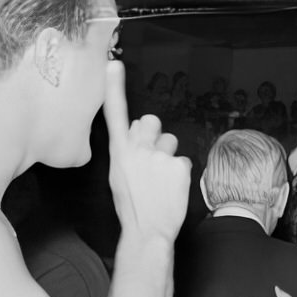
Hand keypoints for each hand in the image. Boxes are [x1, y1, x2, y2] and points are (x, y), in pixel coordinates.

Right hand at [104, 60, 191, 242]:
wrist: (147, 231)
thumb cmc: (133, 207)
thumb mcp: (119, 176)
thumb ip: (128, 150)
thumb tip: (137, 130)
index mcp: (119, 152)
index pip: (115, 114)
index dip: (114, 88)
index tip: (114, 65)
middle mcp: (137, 149)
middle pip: (152, 122)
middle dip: (155, 134)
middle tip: (153, 159)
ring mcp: (159, 157)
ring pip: (171, 142)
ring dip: (169, 156)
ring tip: (162, 180)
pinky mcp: (179, 166)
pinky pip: (183, 161)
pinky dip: (180, 174)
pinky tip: (172, 190)